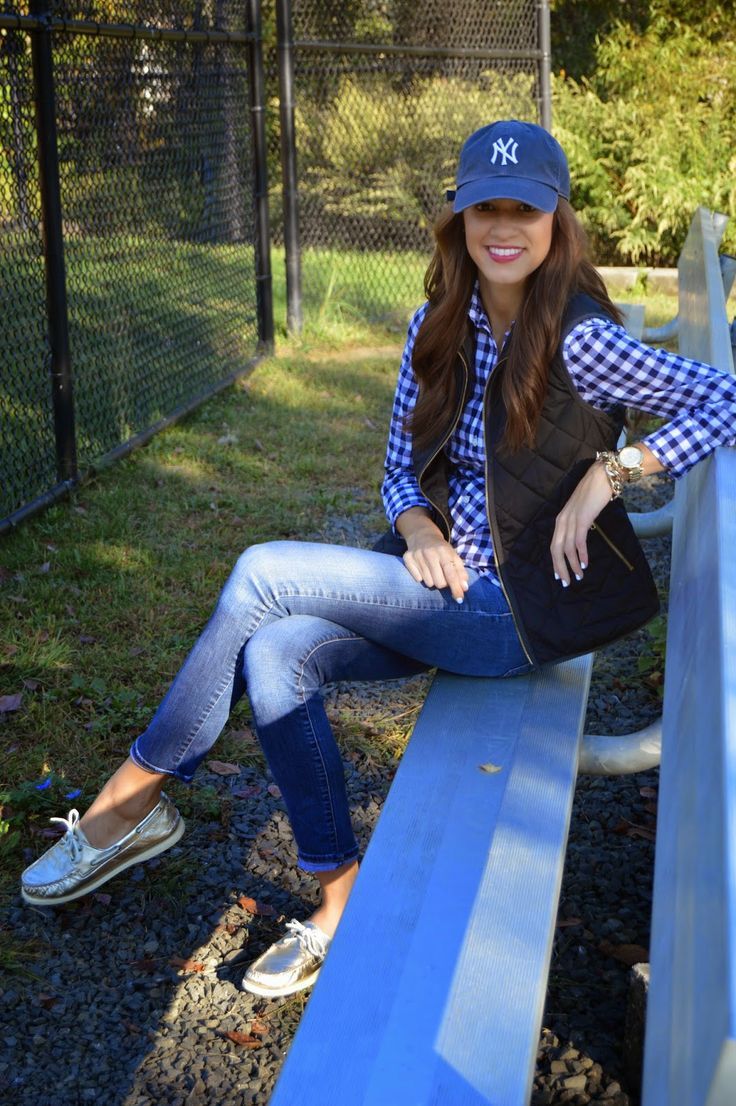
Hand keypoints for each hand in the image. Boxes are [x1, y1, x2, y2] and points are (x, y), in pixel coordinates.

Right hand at [396, 508, 468, 602]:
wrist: (422, 535)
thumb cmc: (441, 549)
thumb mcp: (453, 556)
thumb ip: (460, 571)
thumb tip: (464, 588)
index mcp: (444, 551)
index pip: (451, 573)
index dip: (456, 587)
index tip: (459, 599)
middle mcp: (429, 553)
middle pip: (439, 582)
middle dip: (444, 583)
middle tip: (443, 576)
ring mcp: (417, 556)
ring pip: (428, 583)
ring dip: (433, 580)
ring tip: (433, 571)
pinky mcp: (407, 558)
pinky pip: (417, 579)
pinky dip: (422, 577)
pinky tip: (423, 568)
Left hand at [551, 461, 612, 585]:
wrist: (603, 476)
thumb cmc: (595, 493)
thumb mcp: (583, 512)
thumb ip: (580, 524)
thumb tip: (581, 540)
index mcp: (561, 520)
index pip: (554, 545)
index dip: (556, 562)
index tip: (560, 575)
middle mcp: (562, 520)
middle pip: (556, 549)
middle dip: (560, 568)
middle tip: (566, 582)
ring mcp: (571, 519)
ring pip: (567, 548)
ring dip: (573, 564)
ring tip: (579, 576)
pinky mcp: (582, 518)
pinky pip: (579, 540)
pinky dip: (581, 554)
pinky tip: (585, 563)